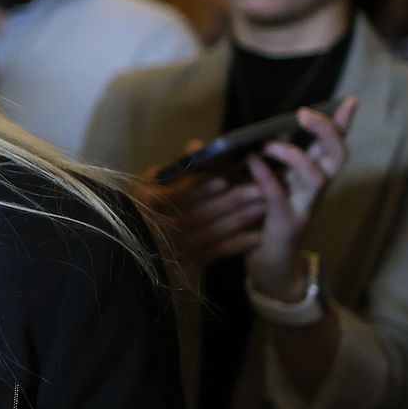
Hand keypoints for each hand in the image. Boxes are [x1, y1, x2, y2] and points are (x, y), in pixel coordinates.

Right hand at [139, 147, 267, 268]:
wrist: (146, 248)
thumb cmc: (150, 207)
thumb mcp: (153, 185)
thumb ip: (177, 168)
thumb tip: (196, 145)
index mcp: (151, 204)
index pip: (178, 197)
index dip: (200, 189)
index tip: (224, 181)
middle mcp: (164, 227)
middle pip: (199, 214)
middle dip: (229, 202)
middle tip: (256, 190)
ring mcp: (179, 247)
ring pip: (211, 233)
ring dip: (237, 220)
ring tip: (261, 207)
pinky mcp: (192, 262)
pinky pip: (216, 253)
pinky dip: (236, 245)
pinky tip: (256, 237)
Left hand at [243, 97, 356, 301]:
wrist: (271, 267)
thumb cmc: (269, 221)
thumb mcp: (272, 187)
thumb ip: (268, 165)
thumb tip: (251, 138)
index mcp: (312, 177)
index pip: (334, 146)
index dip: (343, 124)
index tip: (350, 100)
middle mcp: (314, 190)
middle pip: (337, 157)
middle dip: (328, 132)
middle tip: (306, 115)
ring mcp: (304, 207)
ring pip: (317, 178)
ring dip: (296, 156)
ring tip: (270, 145)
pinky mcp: (287, 224)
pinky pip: (280, 197)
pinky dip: (267, 177)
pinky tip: (254, 163)